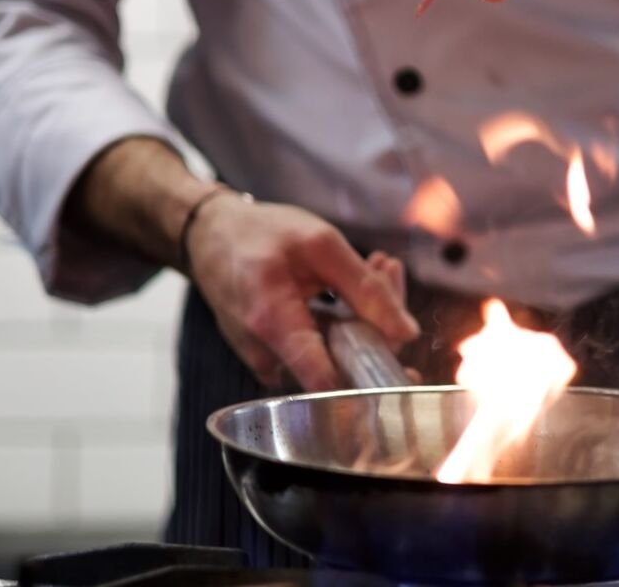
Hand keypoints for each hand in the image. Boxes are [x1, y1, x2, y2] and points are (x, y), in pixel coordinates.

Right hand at [183, 194, 418, 390]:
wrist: (210, 236)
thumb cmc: (260, 234)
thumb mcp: (320, 244)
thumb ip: (365, 288)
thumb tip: (407, 333)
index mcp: (273, 325)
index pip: (328, 382)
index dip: (371, 385)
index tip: (404, 362)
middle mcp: (267, 356)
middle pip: (344, 365)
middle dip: (380, 319)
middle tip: (387, 268)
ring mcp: (270, 361)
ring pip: (338, 356)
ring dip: (367, 313)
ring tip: (376, 263)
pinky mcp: (276, 358)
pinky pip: (322, 350)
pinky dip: (346, 318)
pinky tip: (355, 279)